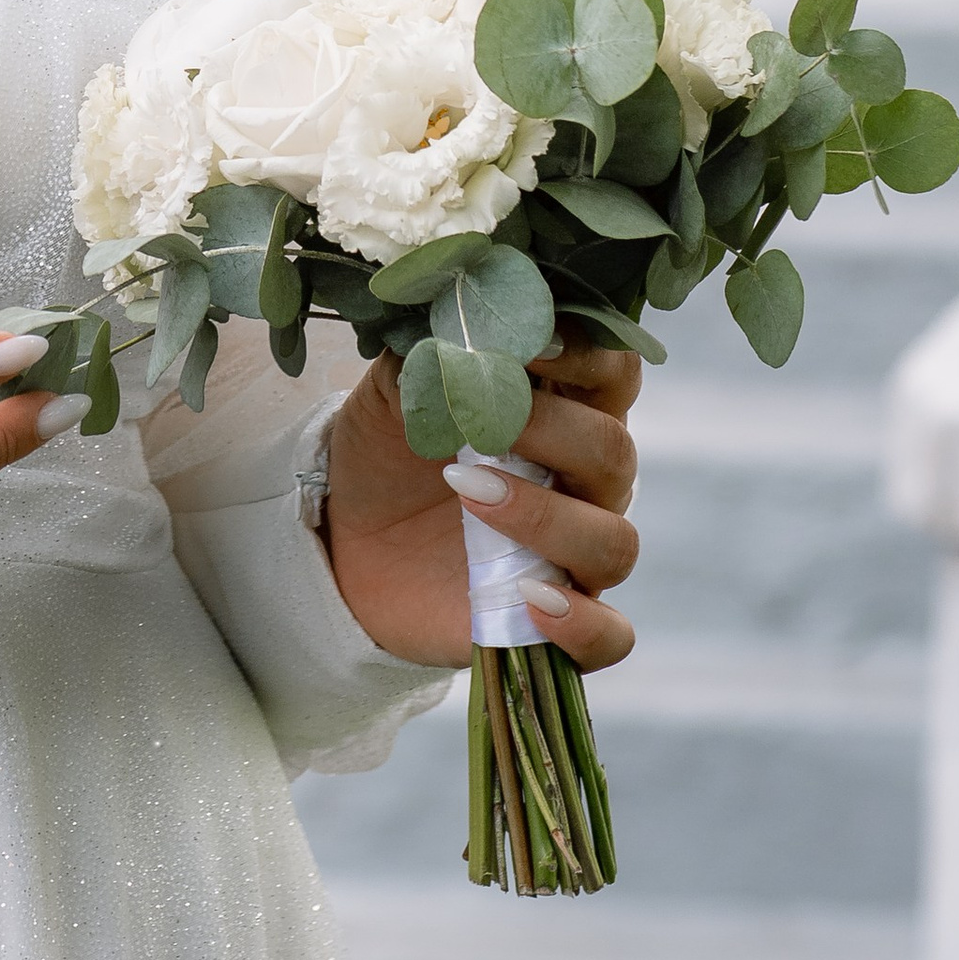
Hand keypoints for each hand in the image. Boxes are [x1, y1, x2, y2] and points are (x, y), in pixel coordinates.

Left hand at [318, 340, 639, 674]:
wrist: (343, 536)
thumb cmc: (385, 450)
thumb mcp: (393, 391)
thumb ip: (431, 355)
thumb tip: (456, 324)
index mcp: (562, 410)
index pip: (615, 371)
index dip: (588, 353)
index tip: (531, 344)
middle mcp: (582, 481)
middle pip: (614, 452)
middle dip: (549, 432)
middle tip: (480, 425)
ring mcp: (572, 554)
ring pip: (614, 542)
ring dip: (546, 518)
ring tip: (468, 494)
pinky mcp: (553, 620)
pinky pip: (610, 635)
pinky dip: (583, 622)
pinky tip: (529, 597)